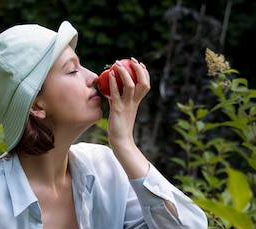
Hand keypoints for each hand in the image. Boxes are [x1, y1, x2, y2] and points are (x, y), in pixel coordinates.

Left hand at [105, 58, 151, 179]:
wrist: (120, 140)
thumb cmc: (119, 126)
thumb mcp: (120, 110)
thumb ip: (118, 100)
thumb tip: (111, 91)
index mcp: (137, 101)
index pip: (145, 84)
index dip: (144, 72)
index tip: (138, 63)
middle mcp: (135, 102)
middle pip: (143, 82)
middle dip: (138, 69)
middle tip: (131, 60)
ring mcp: (127, 105)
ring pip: (130, 85)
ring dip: (124, 72)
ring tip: (118, 64)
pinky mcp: (118, 109)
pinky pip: (116, 93)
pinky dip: (114, 82)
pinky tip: (110, 75)